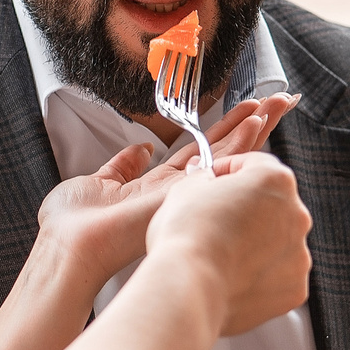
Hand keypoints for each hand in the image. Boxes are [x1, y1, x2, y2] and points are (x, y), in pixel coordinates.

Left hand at [36, 94, 299, 284]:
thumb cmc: (75, 225)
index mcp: (158, 188)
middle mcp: (179, 191)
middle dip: (250, 126)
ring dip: (255, 127)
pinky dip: (244, 139)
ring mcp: (187, 193)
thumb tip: (140, 149)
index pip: (199, 154)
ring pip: (231, 154)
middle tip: (278, 102)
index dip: (221, 133)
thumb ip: (123, 166)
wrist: (71, 246)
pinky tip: (259, 120)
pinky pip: (221, 160)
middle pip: (223, 151)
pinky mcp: (187, 191)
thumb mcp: (100, 181)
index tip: (241, 115)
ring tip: (278, 103)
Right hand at [145, 151, 312, 337]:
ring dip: (256, 245)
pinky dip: (260, 277)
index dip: (229, 170)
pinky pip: (278, 277)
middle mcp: (297, 215)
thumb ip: (203, 177)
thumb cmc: (186, 235)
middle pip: (272, 205)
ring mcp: (299, 255)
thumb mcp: (186, 188)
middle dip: (247, 210)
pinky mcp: (294, 289)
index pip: (256, 164)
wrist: (188, 286)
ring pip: (277, 244)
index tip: (213, 181)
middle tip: (216, 221)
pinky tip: (232, 278)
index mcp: (276, 180)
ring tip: (222, 256)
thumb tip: (205, 177)